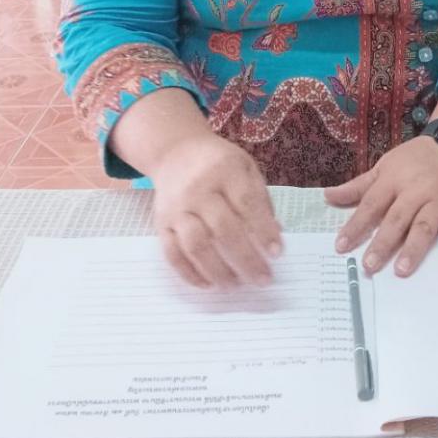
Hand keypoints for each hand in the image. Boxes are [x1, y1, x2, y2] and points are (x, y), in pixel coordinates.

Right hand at [152, 133, 282, 288]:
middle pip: (223, 229)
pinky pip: (172, 253)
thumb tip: (275, 235)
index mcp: (226, 170)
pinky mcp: (161, 222)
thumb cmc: (218, 163)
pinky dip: (189, 273)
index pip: (247, 203)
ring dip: (218, 271)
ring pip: (196, 245)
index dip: (263, 230)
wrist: (175, 151)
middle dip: (246, 259)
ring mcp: (177, 207)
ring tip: (236, 286)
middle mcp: (198, 188)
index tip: (277, 254)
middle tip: (263, 280)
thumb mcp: (245, 167)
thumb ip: (260, 199)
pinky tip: (208, 285)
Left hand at [325, 135, 437, 276]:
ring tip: (402, 269)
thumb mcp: (385, 166)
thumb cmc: (416, 159)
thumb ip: (358, 185)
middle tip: (369, 266)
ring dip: (414, 248)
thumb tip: (328, 196)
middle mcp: (416, 190)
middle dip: (383, 242)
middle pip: (397, 218)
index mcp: (394, 179)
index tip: (341, 247)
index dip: (356, 226)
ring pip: (425, 225)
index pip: (371, 205)